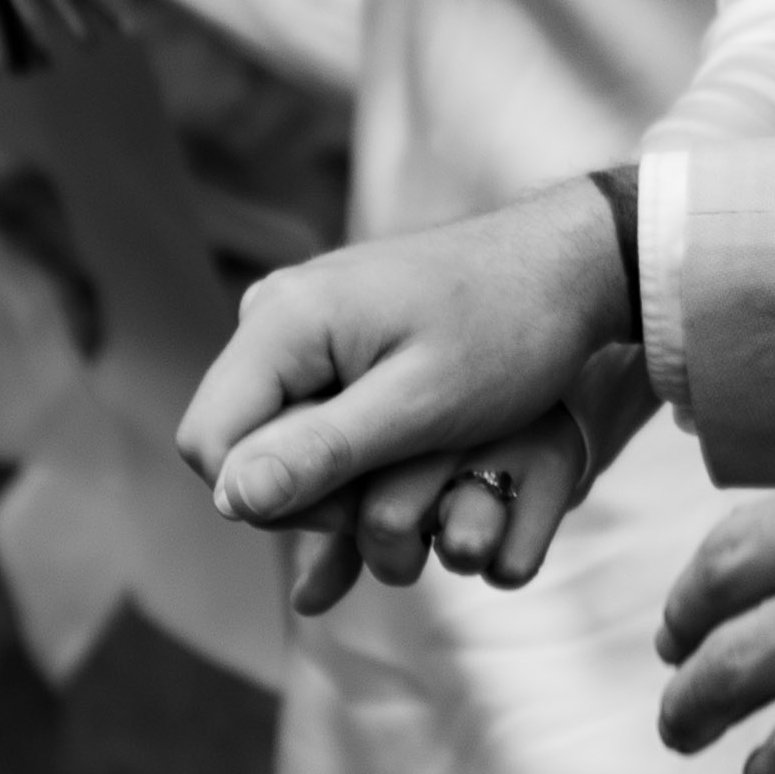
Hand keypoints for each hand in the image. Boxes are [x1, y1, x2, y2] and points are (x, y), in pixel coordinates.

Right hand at [180, 186, 637, 603]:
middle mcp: (270, 310)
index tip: (361, 506)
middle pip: (235, 442)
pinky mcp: (322, 334)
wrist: (565, 267)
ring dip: (330, 472)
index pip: (209, 445)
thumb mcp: (419, 407)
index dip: (273, 500)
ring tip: (414, 458)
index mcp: (281, 318)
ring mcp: (294, 319)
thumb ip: (321, 452)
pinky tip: (406, 444)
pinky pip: (300, 410)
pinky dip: (344, 446)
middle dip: (304, 489)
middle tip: (400, 486)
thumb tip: (229, 501)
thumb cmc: (508, 332)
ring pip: (271, 433)